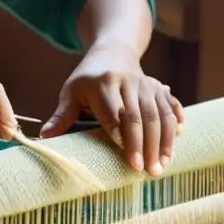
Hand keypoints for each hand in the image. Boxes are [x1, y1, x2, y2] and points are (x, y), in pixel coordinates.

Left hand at [40, 42, 184, 176]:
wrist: (113, 52)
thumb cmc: (88, 79)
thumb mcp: (72, 92)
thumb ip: (62, 115)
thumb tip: (44, 137)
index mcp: (103, 84)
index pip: (114, 113)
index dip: (122, 136)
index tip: (127, 159)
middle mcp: (128, 82)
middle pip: (139, 117)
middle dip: (144, 146)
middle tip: (146, 172)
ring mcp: (147, 84)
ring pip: (159, 114)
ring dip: (163, 142)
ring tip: (161, 166)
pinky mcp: (159, 88)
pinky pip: (172, 105)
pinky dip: (177, 123)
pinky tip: (179, 141)